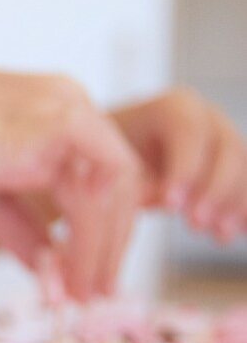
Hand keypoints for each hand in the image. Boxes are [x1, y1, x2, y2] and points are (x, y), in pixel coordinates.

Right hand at [0, 59, 142, 300]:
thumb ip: (20, 223)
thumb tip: (49, 271)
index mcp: (56, 109)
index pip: (104, 173)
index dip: (104, 227)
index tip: (90, 270)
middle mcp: (73, 104)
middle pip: (123, 183)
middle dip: (113, 246)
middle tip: (99, 292)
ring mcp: (68, 113)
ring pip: (115, 193)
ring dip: (101, 252)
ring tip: (83, 295)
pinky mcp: (55, 129)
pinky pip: (91, 198)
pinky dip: (85, 244)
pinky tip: (64, 276)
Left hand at [112, 88, 246, 243]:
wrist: (119, 156)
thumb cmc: (109, 156)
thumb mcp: (112, 163)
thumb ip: (135, 179)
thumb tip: (160, 198)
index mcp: (173, 107)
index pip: (189, 131)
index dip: (186, 168)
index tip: (171, 205)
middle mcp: (208, 117)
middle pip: (227, 149)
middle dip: (215, 190)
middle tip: (195, 224)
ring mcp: (226, 138)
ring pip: (244, 169)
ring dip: (234, 204)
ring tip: (217, 236)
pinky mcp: (234, 163)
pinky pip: (246, 185)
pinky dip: (242, 211)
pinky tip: (228, 236)